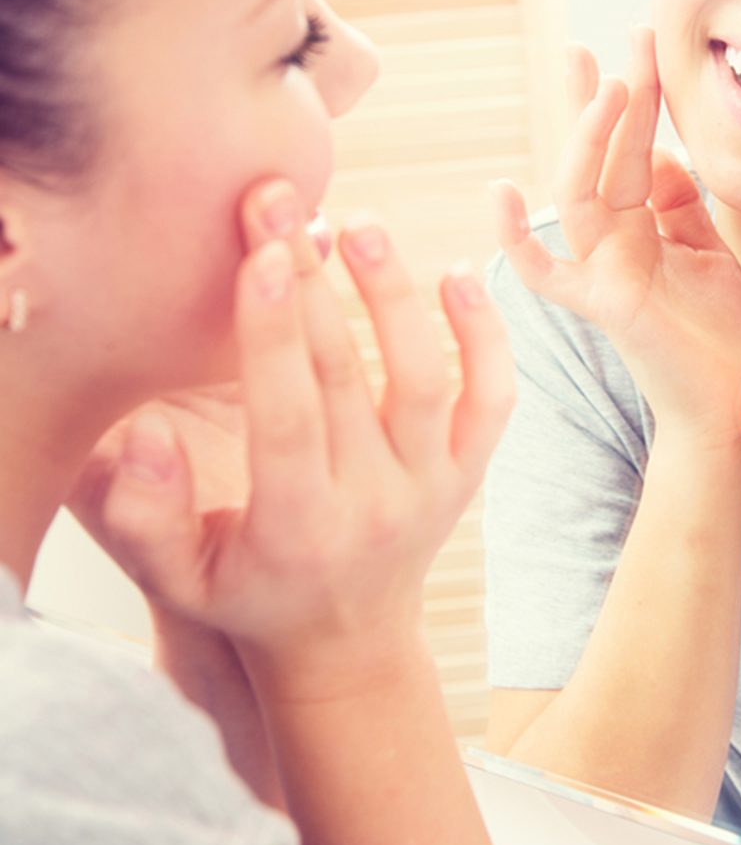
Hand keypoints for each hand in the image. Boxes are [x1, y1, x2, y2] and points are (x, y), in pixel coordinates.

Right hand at [72, 179, 514, 700]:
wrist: (347, 640)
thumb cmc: (250, 595)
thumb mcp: (179, 579)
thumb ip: (146, 517)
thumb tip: (145, 437)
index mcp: (299, 527)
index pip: (289, 414)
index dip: (272, 332)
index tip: (259, 253)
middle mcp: (376, 504)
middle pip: (347, 377)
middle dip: (311, 282)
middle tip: (284, 204)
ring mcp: (434, 486)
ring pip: (425, 377)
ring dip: (395, 295)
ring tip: (361, 224)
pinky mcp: (468, 472)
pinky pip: (492, 398)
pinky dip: (486, 336)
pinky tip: (457, 275)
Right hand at [491, 27, 740, 439]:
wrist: (738, 404)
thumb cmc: (724, 334)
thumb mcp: (708, 251)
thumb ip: (680, 204)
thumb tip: (662, 154)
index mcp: (639, 226)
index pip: (628, 148)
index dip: (631, 98)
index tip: (636, 44)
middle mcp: (612, 242)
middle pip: (598, 156)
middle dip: (605, 97)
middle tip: (614, 39)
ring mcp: (602, 269)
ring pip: (579, 192)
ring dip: (589, 138)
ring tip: (610, 85)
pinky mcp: (603, 304)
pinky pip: (546, 272)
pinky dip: (518, 239)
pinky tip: (499, 192)